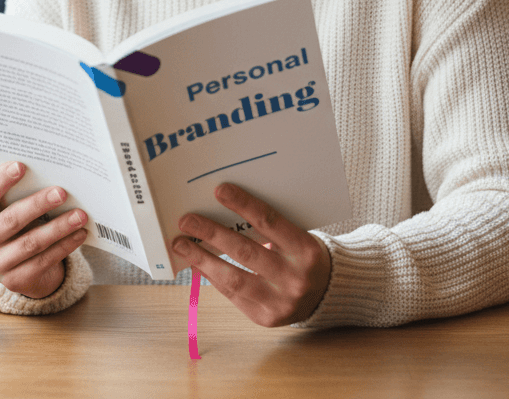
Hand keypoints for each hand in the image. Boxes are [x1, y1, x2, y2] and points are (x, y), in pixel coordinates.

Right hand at [0, 160, 87, 298]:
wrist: (18, 265)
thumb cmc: (16, 222)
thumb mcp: (9, 206)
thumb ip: (18, 191)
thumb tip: (48, 172)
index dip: (0, 179)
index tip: (22, 165)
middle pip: (10, 219)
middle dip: (38, 204)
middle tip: (62, 192)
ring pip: (30, 243)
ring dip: (59, 227)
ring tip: (80, 215)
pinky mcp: (14, 281)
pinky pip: (43, 261)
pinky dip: (64, 246)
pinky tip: (80, 234)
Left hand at [171, 183, 330, 326]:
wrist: (328, 294)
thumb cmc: (304, 256)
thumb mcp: (297, 236)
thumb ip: (268, 226)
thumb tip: (222, 208)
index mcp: (306, 250)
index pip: (269, 222)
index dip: (243, 204)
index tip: (219, 190)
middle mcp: (295, 278)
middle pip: (246, 251)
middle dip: (211, 233)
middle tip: (186, 219)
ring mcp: (281, 302)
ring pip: (234, 278)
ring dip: (202, 259)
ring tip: (180, 244)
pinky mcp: (266, 318)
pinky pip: (233, 295)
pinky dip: (212, 277)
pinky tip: (197, 263)